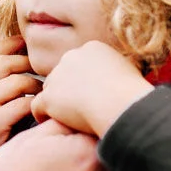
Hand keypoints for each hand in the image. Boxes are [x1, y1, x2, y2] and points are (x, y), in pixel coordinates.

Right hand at [0, 37, 41, 170]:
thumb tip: (13, 75)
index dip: (11, 44)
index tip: (28, 44)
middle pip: (6, 62)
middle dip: (29, 63)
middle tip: (46, 69)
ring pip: (19, 81)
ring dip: (37, 85)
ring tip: (46, 93)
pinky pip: (24, 105)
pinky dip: (38, 106)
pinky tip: (43, 112)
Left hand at [32, 42, 153, 137]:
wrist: (122, 104)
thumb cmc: (133, 93)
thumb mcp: (131, 72)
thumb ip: (117, 71)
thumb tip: (118, 79)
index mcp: (92, 48)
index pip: (79, 64)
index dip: (83, 80)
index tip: (90, 93)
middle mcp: (71, 57)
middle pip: (62, 74)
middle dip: (68, 89)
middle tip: (78, 107)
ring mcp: (58, 76)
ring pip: (50, 89)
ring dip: (55, 102)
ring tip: (66, 117)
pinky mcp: (49, 97)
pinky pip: (38, 106)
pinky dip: (42, 115)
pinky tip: (50, 122)